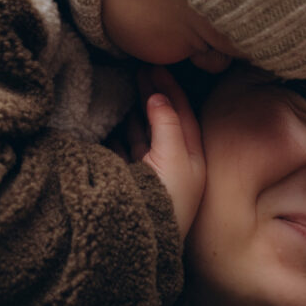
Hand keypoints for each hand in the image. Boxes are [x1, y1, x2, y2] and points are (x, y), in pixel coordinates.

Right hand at [136, 67, 205, 237]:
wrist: (141, 240)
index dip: (171, 88)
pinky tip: (113, 120)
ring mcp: (150, 174)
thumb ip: (167, 123)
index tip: (156, 66)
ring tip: (127, 88)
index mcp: (192, 159)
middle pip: (165, 121)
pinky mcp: (128, 182)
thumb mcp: (174, 156)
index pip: (184, 114)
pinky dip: (119, 133)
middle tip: (140, 69)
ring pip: (144, 134)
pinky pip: (124, 149)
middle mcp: (173, 165)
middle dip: (154, 94)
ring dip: (136, 111)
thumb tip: (157, 96)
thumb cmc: (166, 199)